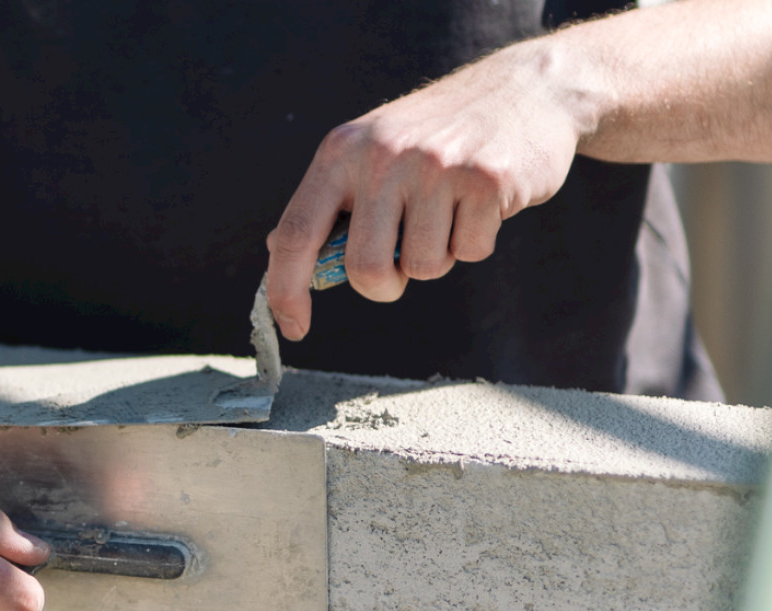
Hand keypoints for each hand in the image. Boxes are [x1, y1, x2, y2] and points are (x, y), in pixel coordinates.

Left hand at [264, 41, 587, 339]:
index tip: (294, 328)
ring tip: (449, 210)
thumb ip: (331, 204)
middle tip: (401, 265)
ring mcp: (435, 166)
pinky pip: (469, 252)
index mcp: (340, 152)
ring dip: (437, 256)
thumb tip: (280, 256)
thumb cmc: (434, 136)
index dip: (286, 290)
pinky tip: (482, 200)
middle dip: (384, 285)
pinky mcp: (486, 180)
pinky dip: (476, 240)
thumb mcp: (371, 152)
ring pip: (422, 268)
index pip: (296, 233)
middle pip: (364, 269)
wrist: (526, 87)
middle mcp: (382, 155)